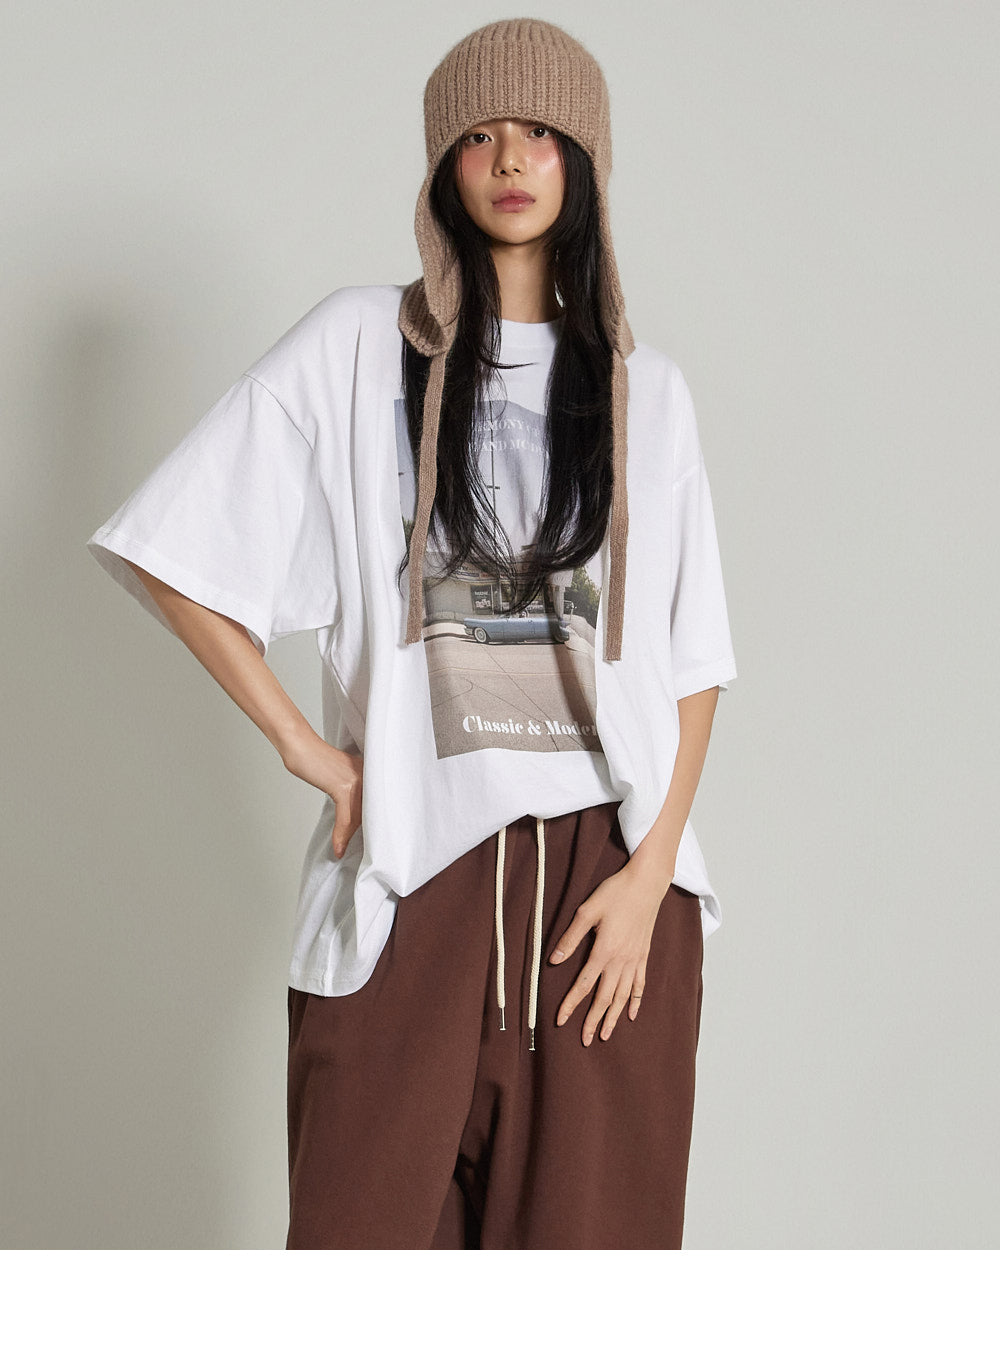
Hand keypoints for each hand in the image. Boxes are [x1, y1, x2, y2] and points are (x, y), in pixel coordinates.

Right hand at [281, 733, 363, 858]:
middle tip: (358, 851)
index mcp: (370, 771)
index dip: (375, 823)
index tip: (372, 840)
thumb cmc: (317, 762)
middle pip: (372, 811)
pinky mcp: (343, 785)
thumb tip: (356, 818)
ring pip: (360, 816)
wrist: (301, 747)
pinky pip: (347, 816)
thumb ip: (351, 794)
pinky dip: (341, 834)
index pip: (379, 803)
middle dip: (367, 833)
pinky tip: (338, 847)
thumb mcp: (339, 778)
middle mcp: (368, 773)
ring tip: (342, 850)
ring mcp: (357, 778)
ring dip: (350, 837)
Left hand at [549, 862, 671, 1045]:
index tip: (560, 1020)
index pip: (583, 985)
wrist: (646, 884)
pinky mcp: (644, 955)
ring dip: (612, 1017)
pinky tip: (631, 1014)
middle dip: (593, 1020)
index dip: (571, 1005)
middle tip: (585, 1040)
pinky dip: (635, 1001)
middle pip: (604, 998)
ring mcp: (635, 959)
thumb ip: (570, 938)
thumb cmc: (615, 893)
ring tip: (605, 1035)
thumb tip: (554, 960)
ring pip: (622, 996)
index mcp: (604, 951)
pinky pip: (640, 984)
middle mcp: (621, 960)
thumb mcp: (586, 911)